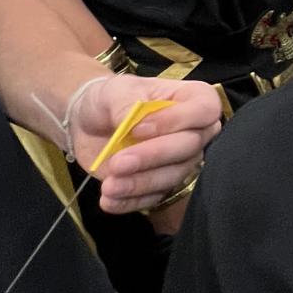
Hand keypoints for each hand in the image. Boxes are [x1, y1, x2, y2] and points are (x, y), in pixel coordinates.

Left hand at [67, 76, 222, 213]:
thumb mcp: (114, 90)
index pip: (205, 109)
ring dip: (140, 183)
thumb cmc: (110, 99)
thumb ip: (126, 103)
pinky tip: (109, 200)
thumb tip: (134, 123)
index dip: (176, 120)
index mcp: (190, 99)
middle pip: (190, 148)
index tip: (138, 128)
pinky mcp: (161, 185)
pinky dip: (130, 202)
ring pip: (173, 176)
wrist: (87, 124)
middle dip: (154, 156)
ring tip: (109, 186)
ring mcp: (179, 161)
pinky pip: (154, 198)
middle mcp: (194, 131)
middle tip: (118, 162)